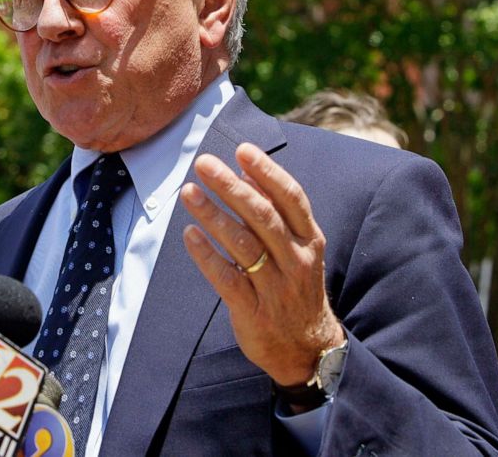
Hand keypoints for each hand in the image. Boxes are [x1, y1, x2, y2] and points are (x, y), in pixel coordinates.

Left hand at [180, 142, 344, 385]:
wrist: (307, 349)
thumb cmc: (296, 287)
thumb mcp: (298, 249)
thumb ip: (276, 212)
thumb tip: (249, 172)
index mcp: (309, 240)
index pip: (291, 199)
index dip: (267, 172)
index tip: (243, 150)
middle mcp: (295, 261)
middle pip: (262, 217)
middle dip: (231, 187)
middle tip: (204, 164)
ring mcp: (275, 287)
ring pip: (242, 245)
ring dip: (213, 215)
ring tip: (188, 192)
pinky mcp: (253, 311)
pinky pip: (226, 278)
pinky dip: (206, 255)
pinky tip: (189, 234)